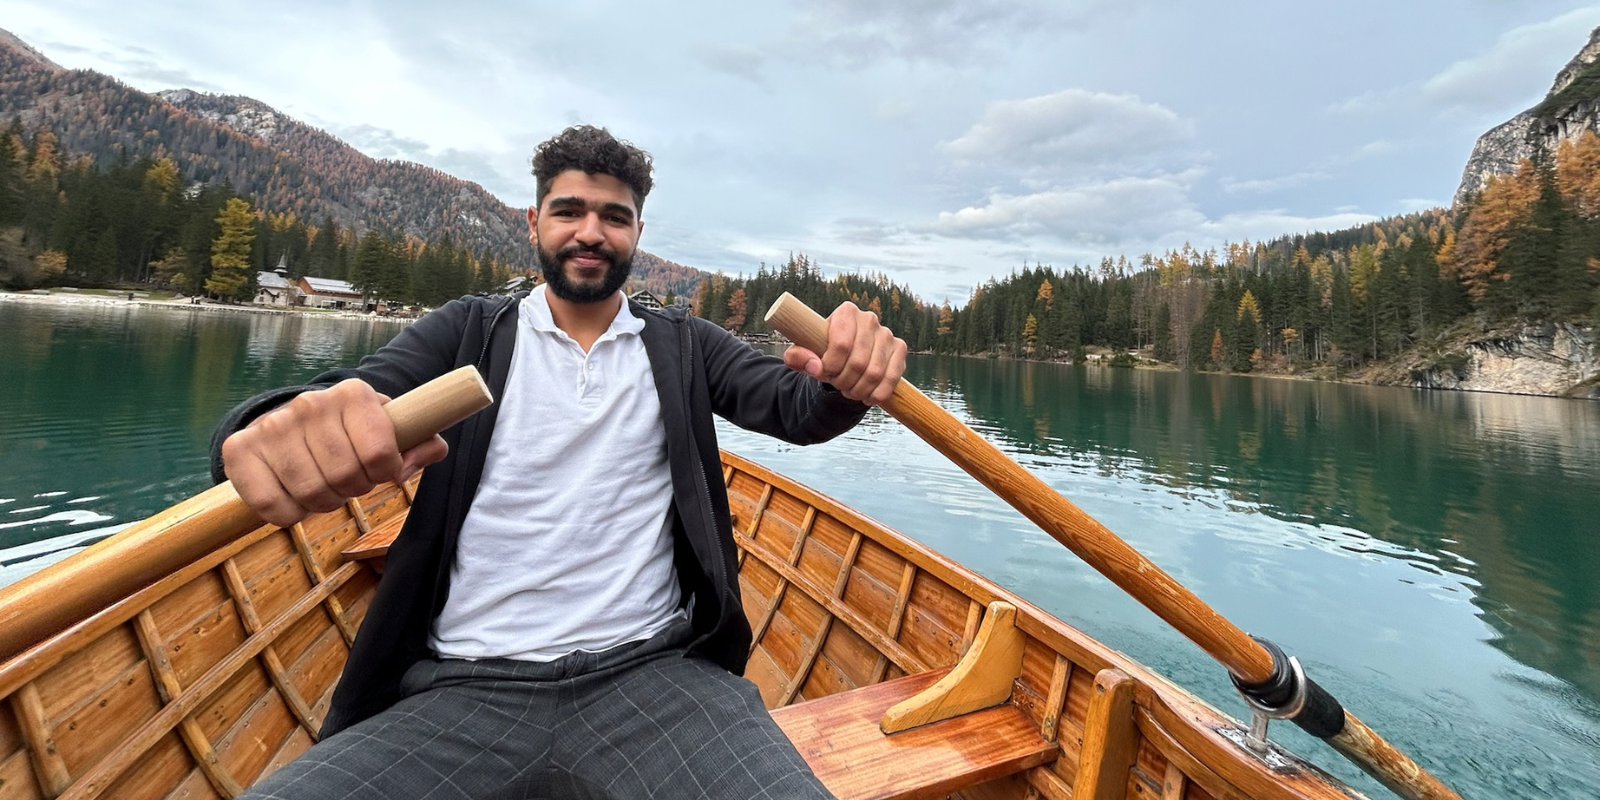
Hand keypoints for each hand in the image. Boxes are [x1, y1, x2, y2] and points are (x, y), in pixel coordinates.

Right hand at [220, 379, 448, 527]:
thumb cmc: (349, 431)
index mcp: (353, 394)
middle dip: (353, 489)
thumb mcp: (389, 428)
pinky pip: (273, 507)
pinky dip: (289, 513)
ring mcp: (272, 427)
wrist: (289, 421)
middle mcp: (310, 404)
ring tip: (322, 484)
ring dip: (323, 503)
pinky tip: (293, 494)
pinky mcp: (240, 450)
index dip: (387, 473)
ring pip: (312, 495)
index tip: (380, 468)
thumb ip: (419, 441)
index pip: (382, 454)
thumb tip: (425, 454)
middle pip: (346, 478)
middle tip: (347, 480)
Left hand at [782, 302, 907, 405]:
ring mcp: (887, 334)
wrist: (845, 356)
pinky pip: (891, 379)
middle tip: (837, 385)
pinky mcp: (899, 349)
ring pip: (874, 373)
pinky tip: (866, 396)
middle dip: (844, 381)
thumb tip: (815, 367)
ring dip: (858, 389)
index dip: (831, 366)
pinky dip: (877, 394)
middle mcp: (869, 319)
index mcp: (846, 312)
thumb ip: (798, 357)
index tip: (824, 373)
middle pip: (858, 362)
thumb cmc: (822, 352)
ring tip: (848, 390)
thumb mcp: (802, 353)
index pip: (841, 345)